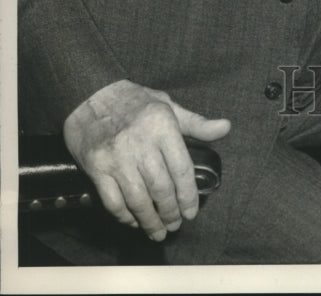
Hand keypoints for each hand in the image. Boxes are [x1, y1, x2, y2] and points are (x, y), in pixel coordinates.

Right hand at [63, 79, 230, 241]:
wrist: (90, 94)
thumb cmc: (134, 101)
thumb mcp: (168, 105)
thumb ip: (196, 123)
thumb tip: (225, 128)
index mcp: (162, 126)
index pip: (182, 169)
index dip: (188, 196)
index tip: (191, 212)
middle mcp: (141, 143)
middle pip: (161, 189)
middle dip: (170, 213)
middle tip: (175, 224)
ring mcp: (117, 157)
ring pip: (138, 200)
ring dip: (150, 221)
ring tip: (158, 231)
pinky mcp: (97, 168)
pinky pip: (113, 202)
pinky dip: (125, 217)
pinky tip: (134, 221)